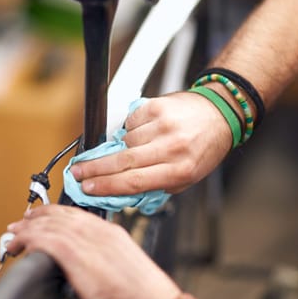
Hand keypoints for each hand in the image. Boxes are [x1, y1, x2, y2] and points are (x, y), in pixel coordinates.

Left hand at [6, 205, 180, 298]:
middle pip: (59, 214)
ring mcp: (87, 241)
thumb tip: (82, 260)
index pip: (74, 214)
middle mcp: (98, 231)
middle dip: (36, 217)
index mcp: (111, 232)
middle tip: (21, 224)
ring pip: (48, 224)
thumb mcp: (122, 266)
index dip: (52, 214)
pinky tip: (20, 246)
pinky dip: (28, 239)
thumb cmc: (143, 295)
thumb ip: (101, 256)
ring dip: (27, 229)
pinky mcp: (76, 256)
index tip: (39, 218)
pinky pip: (44, 239)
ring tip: (14, 236)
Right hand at [70, 92, 230, 194]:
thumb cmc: (202, 149)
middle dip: (95, 168)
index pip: (134, 182)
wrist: (218, 113)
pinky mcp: (157, 107)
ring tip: (134, 147)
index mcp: (179, 170)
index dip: (106, 186)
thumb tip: (120, 191)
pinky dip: (130, 128)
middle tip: (79, 171)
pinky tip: (142, 131)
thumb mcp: (185, 178)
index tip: (88, 187)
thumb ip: (155, 186)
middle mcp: (172, 147)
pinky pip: (130, 122)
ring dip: (122, 146)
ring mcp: (163, 125)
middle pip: (123, 161)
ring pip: (125, 141)